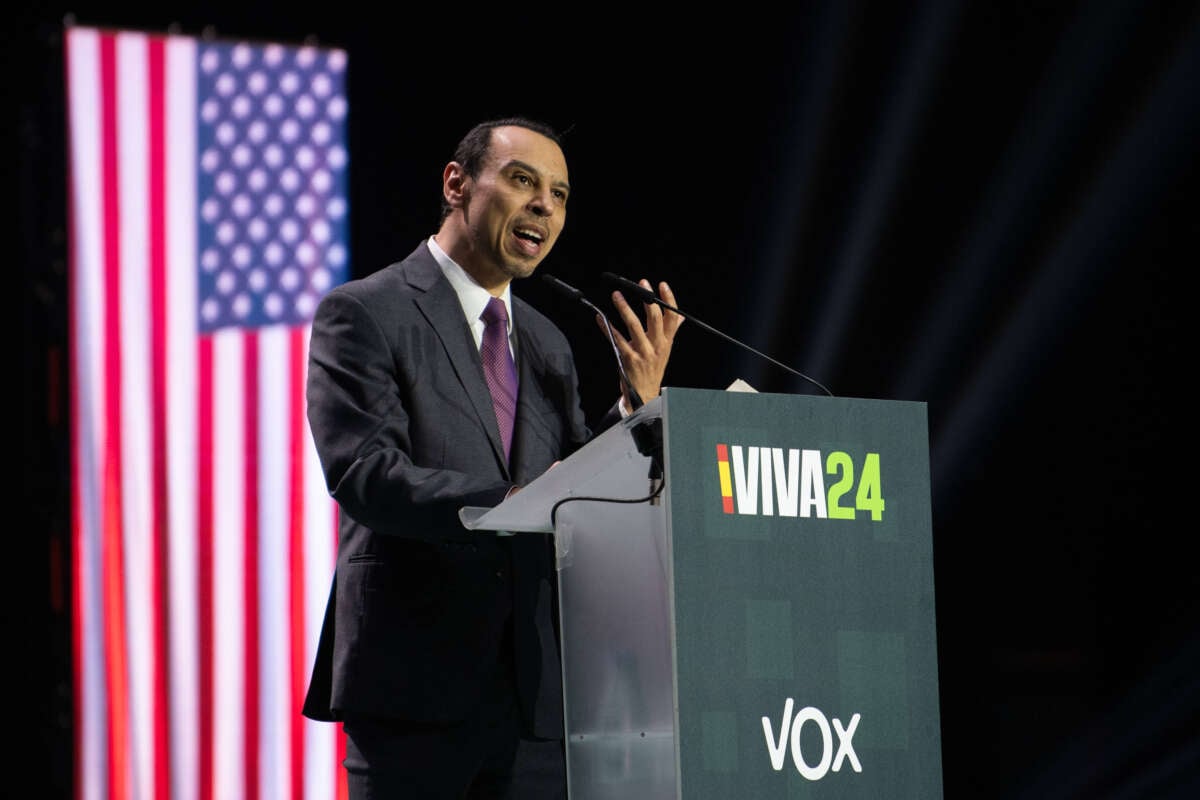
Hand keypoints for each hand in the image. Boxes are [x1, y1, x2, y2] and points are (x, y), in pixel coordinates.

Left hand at [597, 279, 683, 403]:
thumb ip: (671, 332)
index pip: (672, 317)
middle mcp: (657, 346)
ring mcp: (643, 353)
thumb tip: (680, 317)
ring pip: (634, 326)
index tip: (662, 285)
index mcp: (667, 342)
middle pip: (655, 319)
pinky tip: (600, 318)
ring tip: (617, 296)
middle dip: (647, 299)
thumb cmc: (653, 369)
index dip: (669, 300)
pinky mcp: (628, 359)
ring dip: (624, 308)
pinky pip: (617, 339)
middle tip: (641, 284)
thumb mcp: (665, 350)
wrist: (644, 395)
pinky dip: (607, 327)